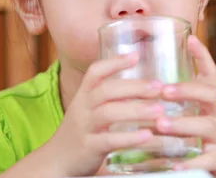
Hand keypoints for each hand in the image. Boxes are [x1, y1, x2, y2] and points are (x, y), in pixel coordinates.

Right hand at [46, 53, 165, 176]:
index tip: (136, 55)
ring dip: (136, 110)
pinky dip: (129, 138)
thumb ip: (110, 97)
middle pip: (106, 90)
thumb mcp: (89, 109)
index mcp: (84, 95)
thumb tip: (142, 87)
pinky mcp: (89, 148)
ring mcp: (84, 127)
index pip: (95, 72)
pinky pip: (109, 140)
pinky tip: (147, 135)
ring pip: (108, 113)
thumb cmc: (82, 131)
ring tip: (159, 110)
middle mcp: (82, 108)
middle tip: (159, 87)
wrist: (56, 160)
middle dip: (134, 86)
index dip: (114, 62)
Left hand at [154, 35, 215, 176]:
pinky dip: (190, 162)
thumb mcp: (188, 112)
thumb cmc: (198, 135)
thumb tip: (139, 83)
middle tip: (164, 91)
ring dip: (182, 124)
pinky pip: (206, 160)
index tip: (191, 39)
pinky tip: (174, 164)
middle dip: (187, 90)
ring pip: (205, 126)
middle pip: (209, 94)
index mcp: (208, 100)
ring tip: (161, 124)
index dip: (202, 55)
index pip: (210, 72)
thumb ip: (170, 100)